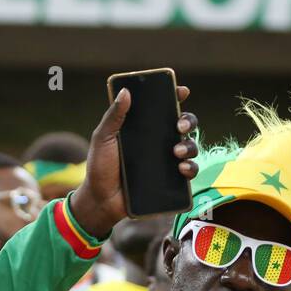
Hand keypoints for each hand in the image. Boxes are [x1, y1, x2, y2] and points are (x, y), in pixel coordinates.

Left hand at [69, 84, 198, 238]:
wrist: (101, 200)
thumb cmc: (100, 167)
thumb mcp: (103, 139)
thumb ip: (113, 116)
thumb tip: (125, 91)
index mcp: (144, 128)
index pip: (163, 107)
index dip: (175, 96)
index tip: (181, 91)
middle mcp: (159, 142)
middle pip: (183, 125)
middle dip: (188, 121)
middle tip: (180, 126)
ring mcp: (166, 161)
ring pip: (190, 147)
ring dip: (189, 146)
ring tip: (176, 152)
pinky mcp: (170, 180)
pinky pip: (189, 172)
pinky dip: (191, 168)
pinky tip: (182, 168)